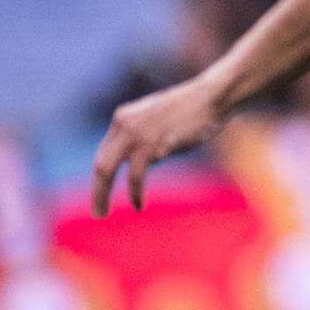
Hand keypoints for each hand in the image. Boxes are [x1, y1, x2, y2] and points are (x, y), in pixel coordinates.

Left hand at [91, 75, 229, 213]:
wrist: (212, 97)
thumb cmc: (194, 109)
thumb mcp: (159, 120)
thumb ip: (145, 137)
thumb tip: (147, 161)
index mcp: (123, 118)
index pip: (104, 152)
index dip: (102, 176)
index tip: (103, 192)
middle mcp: (124, 125)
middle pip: (101, 163)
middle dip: (97, 190)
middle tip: (97, 213)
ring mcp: (137, 135)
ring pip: (109, 170)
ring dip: (104, 195)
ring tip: (103, 213)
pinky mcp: (153, 146)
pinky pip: (137, 175)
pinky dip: (136, 192)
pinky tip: (138, 204)